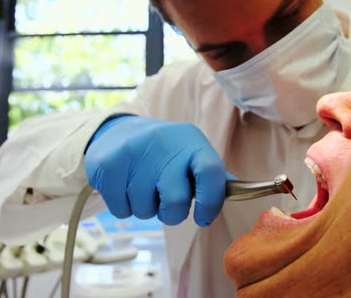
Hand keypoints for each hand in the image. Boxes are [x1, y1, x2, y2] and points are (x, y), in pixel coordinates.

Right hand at [84, 115, 225, 225]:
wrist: (116, 133)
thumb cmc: (164, 152)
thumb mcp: (190, 153)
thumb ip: (212, 174)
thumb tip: (242, 190)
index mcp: (192, 141)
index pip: (211, 172)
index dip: (211, 202)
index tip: (202, 218)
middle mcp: (165, 143)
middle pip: (175, 201)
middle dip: (171, 213)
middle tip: (165, 202)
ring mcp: (134, 152)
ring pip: (145, 210)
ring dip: (145, 209)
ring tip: (142, 187)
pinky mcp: (108, 165)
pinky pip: (122, 209)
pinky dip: (124, 207)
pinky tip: (124, 186)